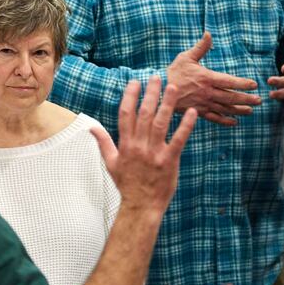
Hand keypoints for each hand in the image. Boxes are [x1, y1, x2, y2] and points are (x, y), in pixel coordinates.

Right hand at [90, 75, 198, 213]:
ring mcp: (154, 153)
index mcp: (125, 144)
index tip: (135, 82)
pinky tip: (192, 112)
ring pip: (161, 123)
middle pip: (144, 114)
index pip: (126, 114)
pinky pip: (178, 140)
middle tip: (156, 77)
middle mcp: (138, 146)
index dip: (130, 96)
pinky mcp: (169, 161)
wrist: (141, 206)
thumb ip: (103, 142)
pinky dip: (186, 125)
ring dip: (167, 103)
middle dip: (150, 93)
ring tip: (173, 87)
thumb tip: (91, 127)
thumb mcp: (110, 163)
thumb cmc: (126, 185)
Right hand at [164, 32, 261, 125]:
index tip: (254, 85)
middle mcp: (208, 92)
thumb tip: (209, 33)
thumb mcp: (186, 57)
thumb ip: (200, 47)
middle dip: (246, 99)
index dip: (243, 83)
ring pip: (225, 108)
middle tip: (259, 100)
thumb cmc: (174, 72)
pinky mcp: (199, 112)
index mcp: (207, 78)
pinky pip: (215, 118)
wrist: (161, 92)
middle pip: (231, 97)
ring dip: (239, 110)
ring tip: (251, 111)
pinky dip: (225, 121)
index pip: (229, 81)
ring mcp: (204, 104)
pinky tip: (234, 122)